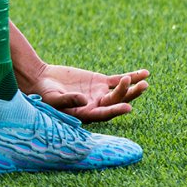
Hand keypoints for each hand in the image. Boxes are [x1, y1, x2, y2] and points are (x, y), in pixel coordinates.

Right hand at [27, 65, 149, 122]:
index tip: (128, 107)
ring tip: (145, 82)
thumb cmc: (44, 93)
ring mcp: (100, 93)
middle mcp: (96, 105)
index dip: (115, 111)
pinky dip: (131, 76)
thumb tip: (84, 100)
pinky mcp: (100, 82)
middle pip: (117, 102)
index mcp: (86, 113)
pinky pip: (118, 80)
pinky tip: (145, 73)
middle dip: (129, 95)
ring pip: (120, 91)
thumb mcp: (53, 98)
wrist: (41, 80)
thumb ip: (68, 100)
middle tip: (141, 87)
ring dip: (133, 87)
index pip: (104, 113)